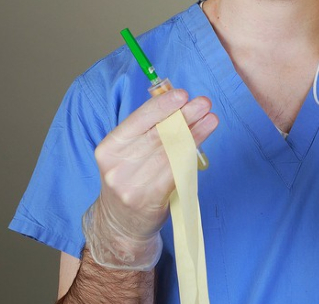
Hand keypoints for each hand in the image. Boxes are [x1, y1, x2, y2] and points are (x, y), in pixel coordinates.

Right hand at [82, 88, 217, 269]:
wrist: (121, 224)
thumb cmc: (129, 181)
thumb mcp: (126, 155)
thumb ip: (145, 133)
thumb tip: (177, 105)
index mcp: (108, 149)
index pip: (136, 121)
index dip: (161, 106)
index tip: (182, 94)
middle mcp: (117, 167)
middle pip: (156, 135)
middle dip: (184, 116)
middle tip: (204, 103)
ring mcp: (132, 185)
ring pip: (170, 153)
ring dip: (194, 134)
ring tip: (210, 120)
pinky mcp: (150, 200)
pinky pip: (176, 172)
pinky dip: (191, 155)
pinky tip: (201, 145)